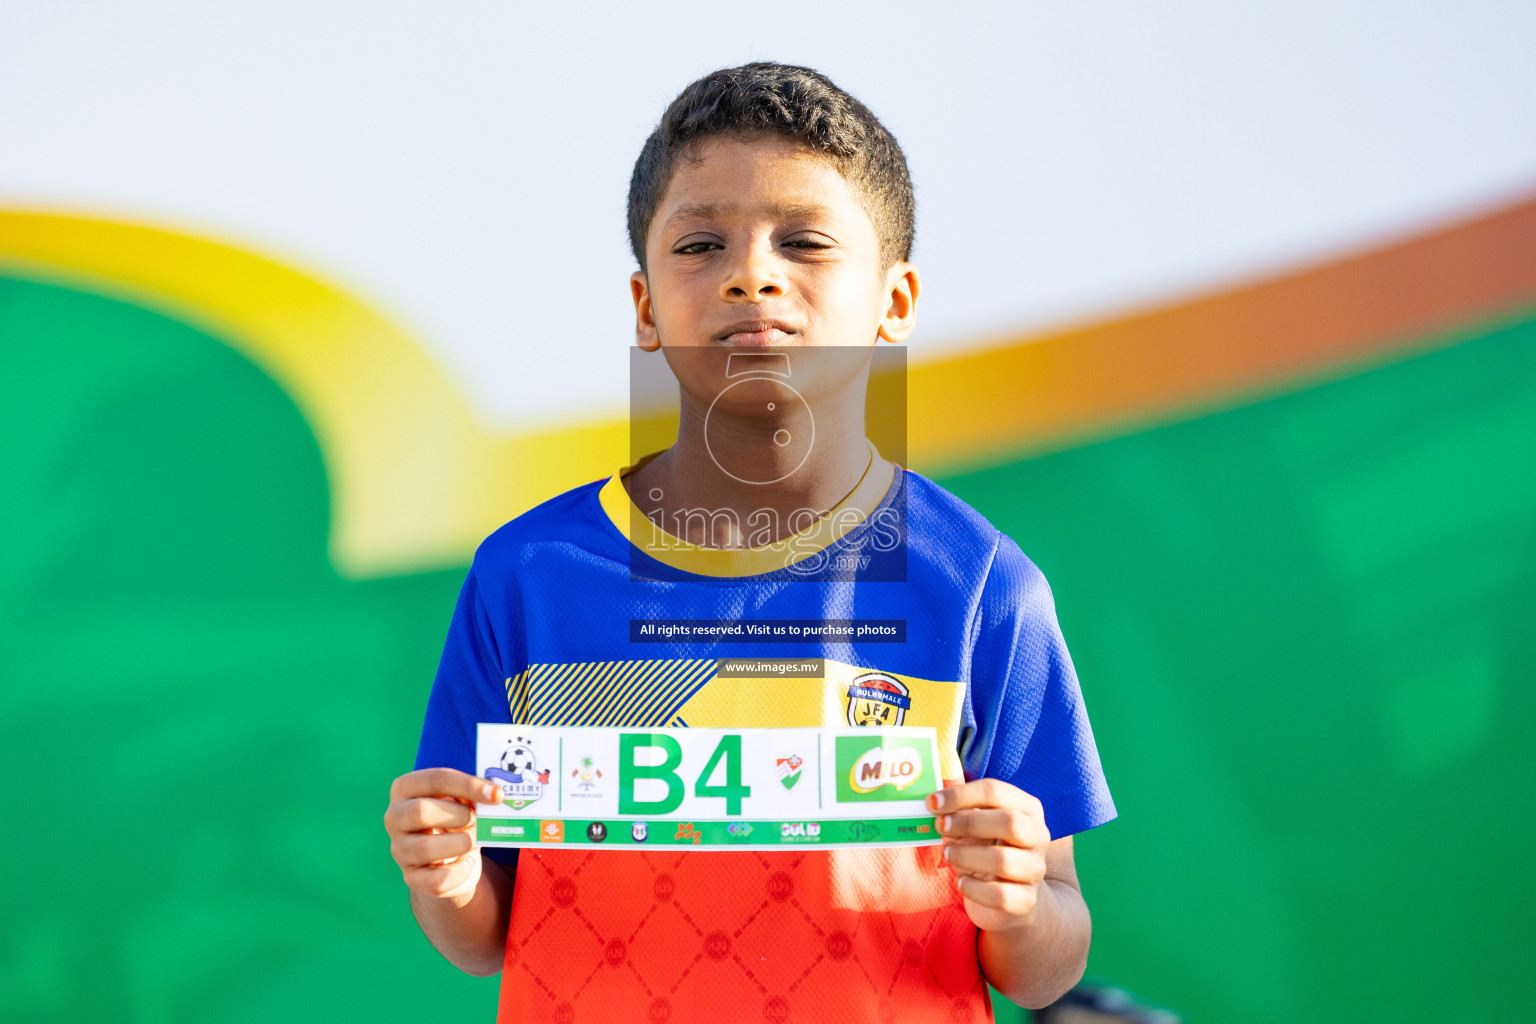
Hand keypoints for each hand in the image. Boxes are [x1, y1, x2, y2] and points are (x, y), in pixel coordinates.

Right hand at [384, 768, 498, 905]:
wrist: (450, 861)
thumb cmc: (456, 820)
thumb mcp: (461, 801)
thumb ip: (473, 794)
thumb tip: (495, 795)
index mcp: (405, 788)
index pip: (435, 780)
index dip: (469, 785)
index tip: (496, 794)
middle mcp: (394, 817)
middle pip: (421, 811)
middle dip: (459, 815)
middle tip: (477, 820)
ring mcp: (400, 850)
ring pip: (426, 848)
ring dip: (460, 843)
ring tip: (472, 841)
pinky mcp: (412, 878)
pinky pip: (437, 879)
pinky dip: (461, 870)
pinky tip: (468, 862)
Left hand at [928, 778, 1050, 931]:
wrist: (1010, 896)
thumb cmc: (987, 849)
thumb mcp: (977, 825)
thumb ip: (960, 810)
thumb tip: (932, 802)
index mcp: (1027, 808)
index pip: (996, 791)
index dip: (961, 795)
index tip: (932, 802)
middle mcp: (1038, 836)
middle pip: (1010, 822)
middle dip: (968, 823)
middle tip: (940, 827)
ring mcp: (1035, 869)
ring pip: (1003, 860)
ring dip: (965, 856)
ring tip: (947, 854)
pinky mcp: (1027, 900)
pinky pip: (1000, 895)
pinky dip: (973, 888)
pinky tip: (961, 882)